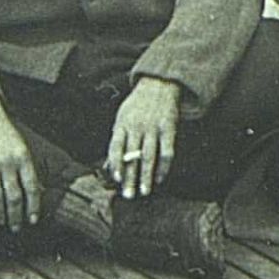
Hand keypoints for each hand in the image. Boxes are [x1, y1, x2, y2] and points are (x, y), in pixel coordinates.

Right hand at [0, 96, 42, 228]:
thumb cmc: (5, 133)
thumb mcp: (20, 147)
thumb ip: (26, 168)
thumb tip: (35, 195)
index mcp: (23, 157)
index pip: (31, 188)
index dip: (33, 207)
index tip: (33, 220)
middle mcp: (7, 162)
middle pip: (13, 198)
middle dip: (15, 217)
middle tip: (16, 228)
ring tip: (1, 224)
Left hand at [104, 78, 183, 198]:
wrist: (159, 83)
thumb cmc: (137, 105)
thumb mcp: (122, 117)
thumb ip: (117, 141)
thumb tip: (108, 168)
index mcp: (122, 123)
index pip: (116, 147)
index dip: (116, 164)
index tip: (116, 180)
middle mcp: (137, 126)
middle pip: (132, 156)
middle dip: (130, 177)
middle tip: (128, 196)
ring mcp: (154, 127)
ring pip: (149, 156)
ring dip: (146, 176)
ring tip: (144, 192)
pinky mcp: (169, 128)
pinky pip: (167, 151)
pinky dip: (164, 167)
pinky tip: (160, 178)